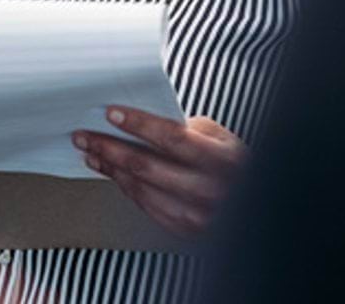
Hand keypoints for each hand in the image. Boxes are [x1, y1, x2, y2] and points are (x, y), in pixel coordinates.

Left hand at [71, 107, 246, 237]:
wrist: (261, 205)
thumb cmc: (236, 166)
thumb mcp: (223, 139)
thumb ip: (190, 128)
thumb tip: (149, 122)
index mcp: (223, 159)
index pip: (173, 138)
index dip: (139, 124)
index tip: (111, 113)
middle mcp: (211, 189)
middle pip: (148, 166)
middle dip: (109, 148)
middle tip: (84, 136)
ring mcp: (199, 214)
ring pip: (142, 189)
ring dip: (111, 170)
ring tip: (91, 153)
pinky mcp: (188, 230)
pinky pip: (147, 207)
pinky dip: (126, 188)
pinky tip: (113, 174)